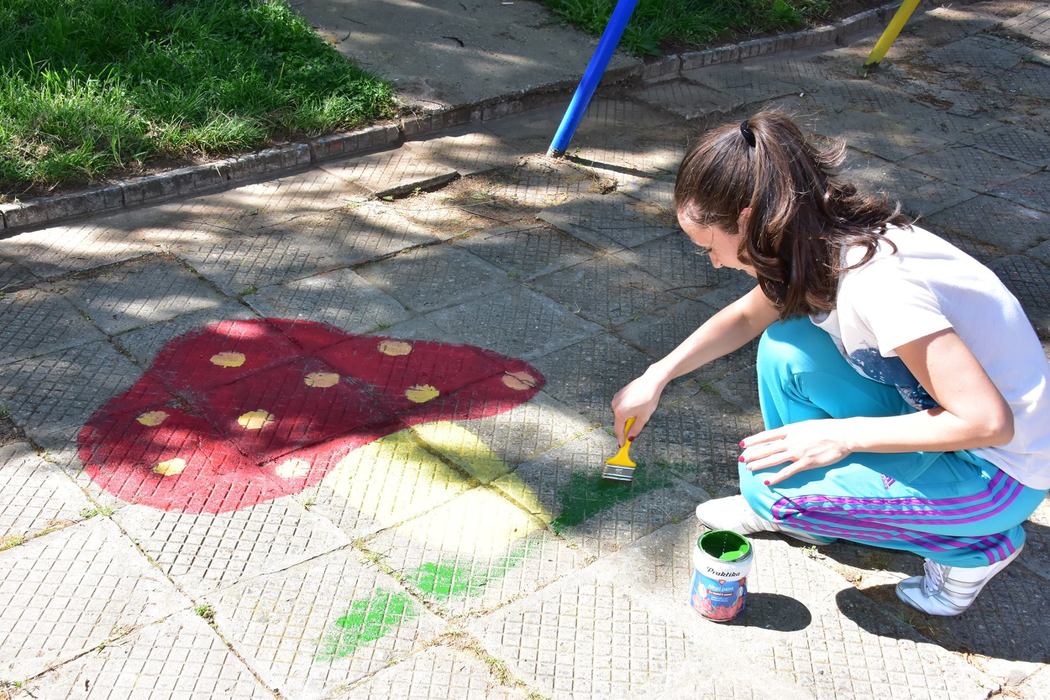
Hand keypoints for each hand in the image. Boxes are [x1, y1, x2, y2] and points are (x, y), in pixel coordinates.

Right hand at [610, 370, 666, 445]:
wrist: (651, 381)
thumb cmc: (649, 399)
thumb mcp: (644, 417)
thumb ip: (635, 429)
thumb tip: (630, 438)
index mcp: (620, 413)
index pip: (618, 430)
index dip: (621, 439)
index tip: (622, 445)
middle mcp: (615, 405)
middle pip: (619, 421)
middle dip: (626, 426)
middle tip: (635, 428)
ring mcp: (616, 399)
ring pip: (620, 413)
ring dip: (627, 417)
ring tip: (640, 411)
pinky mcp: (619, 394)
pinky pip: (621, 406)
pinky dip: (627, 409)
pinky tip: (637, 405)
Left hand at [740, 419, 854, 485]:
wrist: (843, 434)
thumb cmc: (826, 429)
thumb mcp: (805, 426)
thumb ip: (792, 431)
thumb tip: (781, 434)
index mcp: (791, 429)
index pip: (766, 435)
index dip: (753, 440)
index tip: (742, 444)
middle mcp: (791, 440)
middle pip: (767, 448)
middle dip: (752, 454)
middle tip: (741, 459)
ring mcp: (798, 452)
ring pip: (773, 459)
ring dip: (760, 464)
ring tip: (749, 468)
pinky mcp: (806, 463)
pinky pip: (788, 471)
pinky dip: (776, 477)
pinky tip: (767, 481)